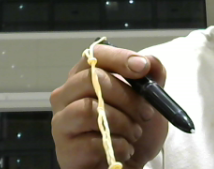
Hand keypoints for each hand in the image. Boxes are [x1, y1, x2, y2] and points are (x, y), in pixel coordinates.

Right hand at [50, 44, 167, 168]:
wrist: (129, 166)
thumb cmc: (132, 129)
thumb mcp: (149, 100)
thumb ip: (152, 76)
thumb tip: (149, 61)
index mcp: (84, 77)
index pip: (94, 55)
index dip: (119, 58)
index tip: (142, 67)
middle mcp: (66, 95)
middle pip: (91, 80)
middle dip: (126, 96)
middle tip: (146, 112)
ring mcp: (61, 122)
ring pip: (88, 109)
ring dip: (122, 122)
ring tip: (135, 133)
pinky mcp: (64, 150)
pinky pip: (91, 142)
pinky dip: (118, 146)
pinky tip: (125, 149)